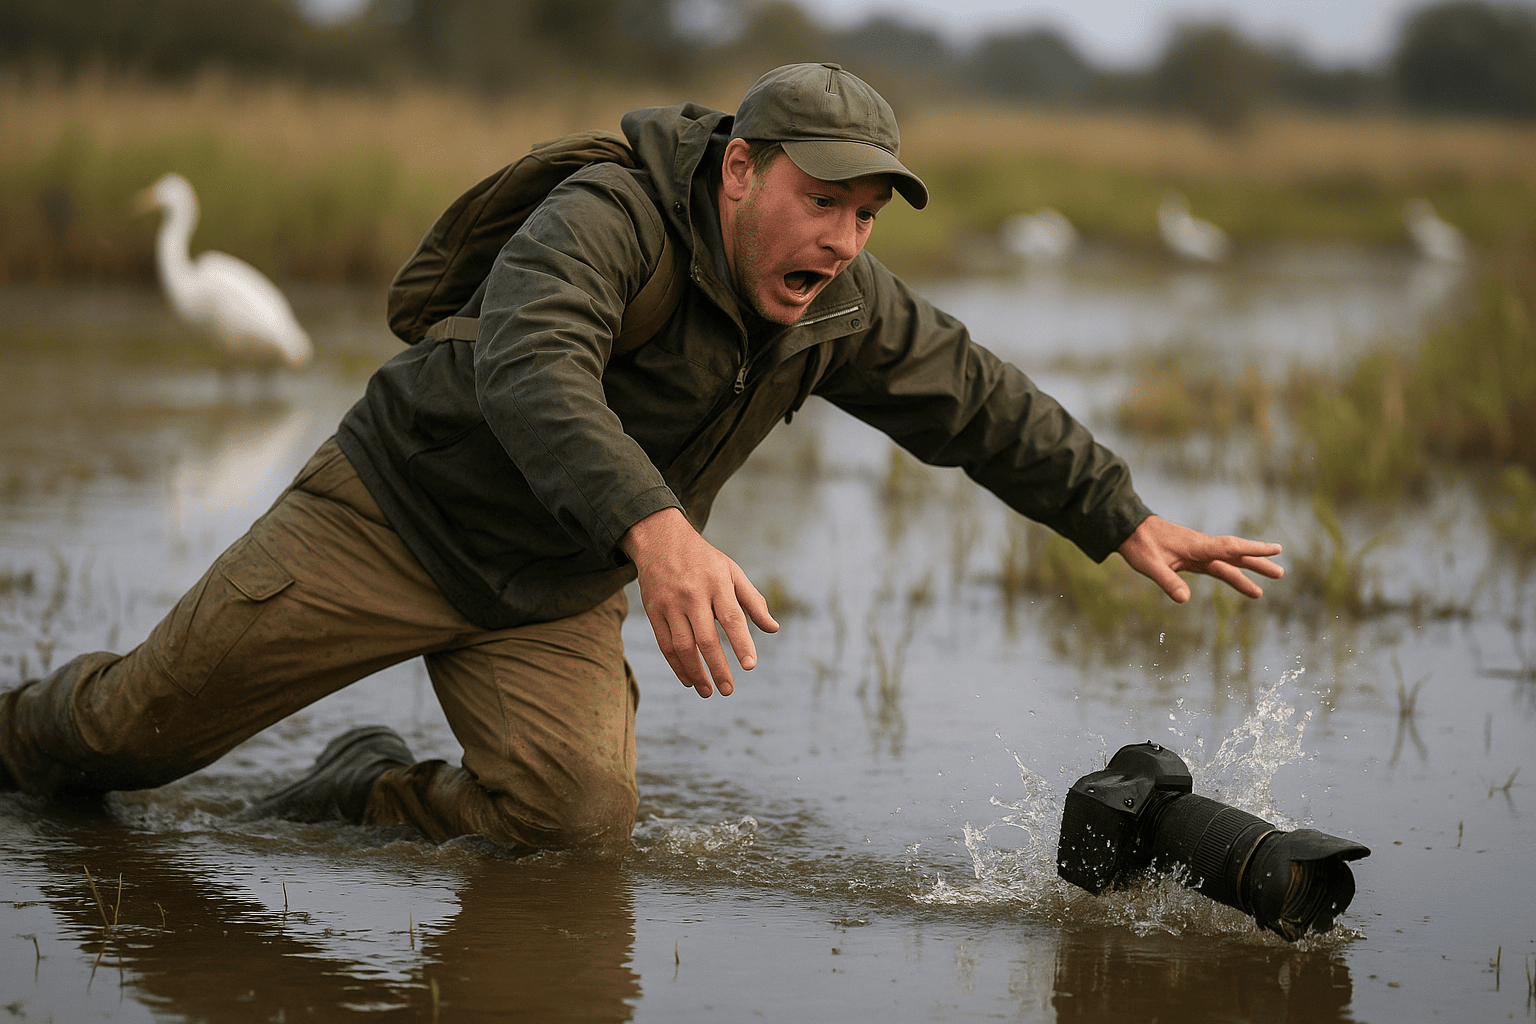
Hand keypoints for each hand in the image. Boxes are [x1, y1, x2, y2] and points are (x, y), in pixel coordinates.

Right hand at [621, 508, 779, 696]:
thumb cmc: (704, 559)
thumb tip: (773, 629)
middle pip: (706, 638)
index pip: (732, 618)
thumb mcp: (732, 571)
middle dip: (718, 668)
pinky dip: (677, 665)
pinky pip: (665, 644)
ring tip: (708, 691)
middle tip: (728, 690)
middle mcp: (693, 594)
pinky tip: (689, 680)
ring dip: (696, 672)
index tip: (750, 666)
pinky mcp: (654, 610)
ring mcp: (670, 603)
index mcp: (717, 583)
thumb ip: (753, 601)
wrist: (660, 540)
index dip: (741, 643)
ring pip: (683, 646)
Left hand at [1117, 515, 1283, 601]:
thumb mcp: (1150, 566)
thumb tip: (1185, 600)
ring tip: (1265, 586)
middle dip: (1257, 563)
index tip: (1275, 549)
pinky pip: (1214, 565)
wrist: (1127, 528)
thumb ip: (1167, 581)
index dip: (1253, 549)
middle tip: (1281, 573)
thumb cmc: (1139, 544)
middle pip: (1235, 555)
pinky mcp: (1189, 556)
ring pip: (1227, 562)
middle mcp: (1201, 547)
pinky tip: (1237, 577)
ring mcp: (1196, 551)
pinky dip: (1228, 571)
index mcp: (1196, 546)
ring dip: (1246, 571)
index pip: (1230, 548)